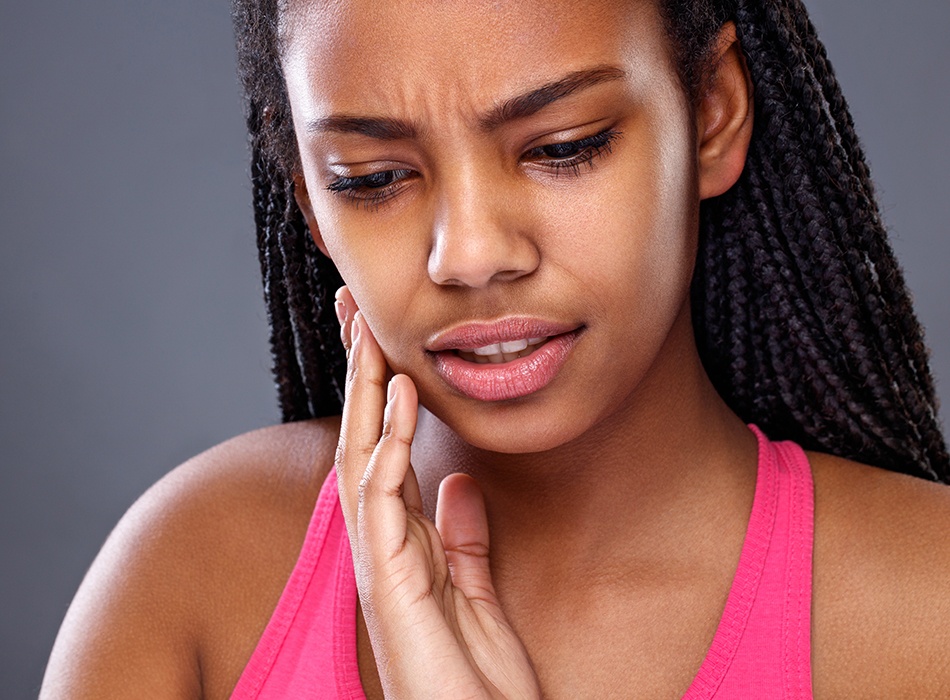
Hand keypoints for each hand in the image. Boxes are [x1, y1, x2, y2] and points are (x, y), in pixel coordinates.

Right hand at [334, 287, 540, 699]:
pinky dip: (385, 444)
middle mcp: (381, 546)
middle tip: (353, 311)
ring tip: (370, 335)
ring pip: (359, 459)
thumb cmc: (474, 677)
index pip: (382, 450)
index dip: (377, 393)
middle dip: (357, 376)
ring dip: (363, 395)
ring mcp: (379, 564)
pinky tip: (395, 399)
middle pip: (360, 441)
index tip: (382, 339)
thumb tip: (458, 482)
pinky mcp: (388, 583)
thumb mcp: (475, 590)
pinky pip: (380, 499)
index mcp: (402, 543)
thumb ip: (462, 537)